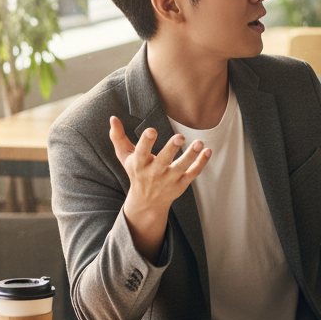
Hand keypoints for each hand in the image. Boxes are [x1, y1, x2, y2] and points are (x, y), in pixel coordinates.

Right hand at [109, 117, 210, 259]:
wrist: (146, 202)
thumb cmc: (136, 172)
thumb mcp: (125, 157)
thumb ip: (118, 137)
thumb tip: (112, 117)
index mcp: (139, 164)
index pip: (141, 153)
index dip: (146, 143)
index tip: (151, 130)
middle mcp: (153, 173)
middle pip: (163, 161)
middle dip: (170, 150)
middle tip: (179, 137)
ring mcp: (168, 180)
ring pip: (181, 168)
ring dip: (191, 156)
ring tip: (199, 143)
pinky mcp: (181, 184)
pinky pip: (193, 174)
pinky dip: (201, 163)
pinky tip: (208, 151)